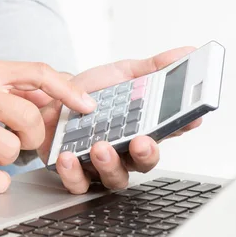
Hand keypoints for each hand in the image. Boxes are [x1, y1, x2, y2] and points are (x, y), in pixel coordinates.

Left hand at [33, 47, 201, 193]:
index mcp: (139, 128)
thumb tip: (186, 53)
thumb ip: (152, 67)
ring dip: (109, 164)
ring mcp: (99, 164)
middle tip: (140, 141)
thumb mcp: (121, 74)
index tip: (188, 119)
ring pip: (114, 177)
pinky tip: (68, 157)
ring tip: (100, 147)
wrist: (47, 98)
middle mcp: (123, 150)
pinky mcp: (73, 172)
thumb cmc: (86, 93)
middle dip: (145, 154)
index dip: (180, 127)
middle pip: (144, 162)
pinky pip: (78, 183)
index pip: (167, 131)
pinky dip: (73, 173)